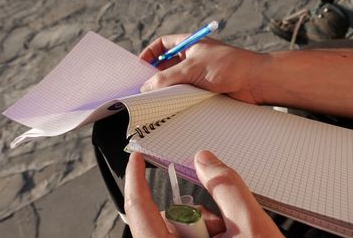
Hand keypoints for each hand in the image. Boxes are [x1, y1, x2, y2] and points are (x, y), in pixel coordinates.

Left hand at [124, 151, 282, 237]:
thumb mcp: (253, 229)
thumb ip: (227, 189)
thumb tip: (206, 161)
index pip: (140, 210)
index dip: (136, 179)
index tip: (137, 159)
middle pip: (169, 222)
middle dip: (199, 216)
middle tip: (227, 229)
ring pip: (181, 233)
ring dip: (208, 231)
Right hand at [139, 35, 269, 103]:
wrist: (256, 82)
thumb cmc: (229, 65)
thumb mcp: (192, 68)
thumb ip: (166, 77)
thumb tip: (146, 87)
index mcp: (188, 45)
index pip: (162, 45)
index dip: (149, 54)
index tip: (139, 67)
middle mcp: (192, 59)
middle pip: (166, 66)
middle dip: (155, 77)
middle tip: (143, 89)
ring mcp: (198, 76)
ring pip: (175, 83)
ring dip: (166, 91)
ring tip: (154, 102)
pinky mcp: (204, 91)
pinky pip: (185, 95)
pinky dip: (177, 101)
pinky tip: (171, 108)